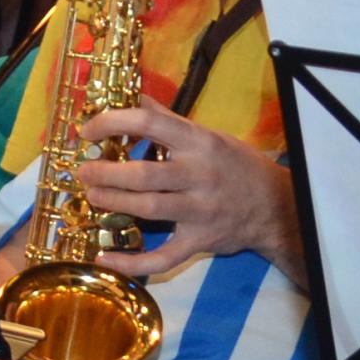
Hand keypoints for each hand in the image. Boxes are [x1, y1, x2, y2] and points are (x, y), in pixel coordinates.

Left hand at [74, 98, 297, 277]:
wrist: (275, 206)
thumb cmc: (235, 166)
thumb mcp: (208, 135)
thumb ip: (169, 120)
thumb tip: (134, 97)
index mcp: (199, 142)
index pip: (149, 122)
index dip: (112, 123)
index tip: (88, 131)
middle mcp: (199, 174)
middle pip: (143, 173)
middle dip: (105, 173)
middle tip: (84, 172)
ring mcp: (200, 210)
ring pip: (148, 208)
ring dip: (112, 202)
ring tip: (92, 196)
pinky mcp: (200, 240)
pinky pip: (162, 256)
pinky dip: (132, 262)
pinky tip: (105, 258)